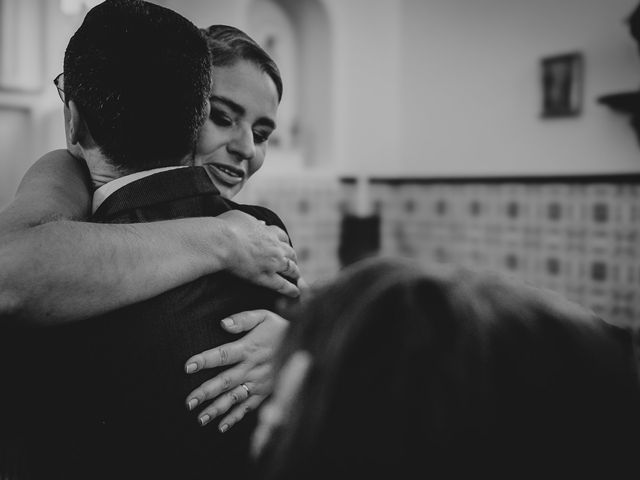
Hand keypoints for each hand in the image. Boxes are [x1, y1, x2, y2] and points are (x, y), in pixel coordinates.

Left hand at [184, 309, 288, 431]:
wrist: (306, 343)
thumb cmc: (281, 327)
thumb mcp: (264, 316)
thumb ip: (243, 319)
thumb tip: (223, 324)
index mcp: (249, 348)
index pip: (223, 355)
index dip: (205, 360)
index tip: (188, 367)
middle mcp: (252, 367)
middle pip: (225, 381)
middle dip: (206, 392)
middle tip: (189, 402)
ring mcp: (259, 382)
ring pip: (235, 397)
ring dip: (217, 408)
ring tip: (201, 418)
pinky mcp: (266, 392)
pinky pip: (249, 406)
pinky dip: (236, 417)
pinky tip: (222, 426)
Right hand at [219, 210, 299, 297]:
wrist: (221, 242)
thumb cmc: (226, 227)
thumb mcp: (242, 217)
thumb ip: (254, 221)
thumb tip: (261, 223)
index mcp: (269, 232)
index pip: (282, 236)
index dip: (284, 242)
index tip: (284, 246)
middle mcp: (275, 247)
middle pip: (290, 253)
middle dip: (293, 258)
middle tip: (293, 263)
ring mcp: (272, 263)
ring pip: (290, 269)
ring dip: (295, 273)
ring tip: (297, 278)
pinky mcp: (265, 277)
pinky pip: (282, 285)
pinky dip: (291, 290)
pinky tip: (295, 293)